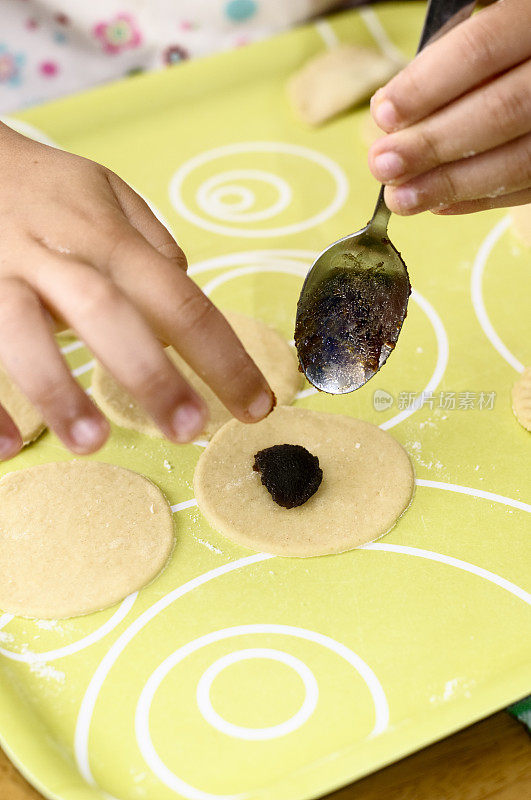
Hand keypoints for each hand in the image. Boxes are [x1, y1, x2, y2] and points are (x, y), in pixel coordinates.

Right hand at [0, 123, 273, 458]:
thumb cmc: (43, 188)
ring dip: (60, 389)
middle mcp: (57, 255)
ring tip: (92, 442)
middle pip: (109, 312)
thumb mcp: (106, 195)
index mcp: (107, 237)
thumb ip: (150, 244)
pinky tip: (6, 445)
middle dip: (152, 375)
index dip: (223, 356)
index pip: (179, 299)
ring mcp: (0, 273)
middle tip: (188, 430)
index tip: (255, 406)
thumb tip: (187, 289)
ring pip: (25, 330)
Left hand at [368, 0, 530, 214]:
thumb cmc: (502, 43)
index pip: (479, 51)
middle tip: (384, 164)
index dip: (425, 87)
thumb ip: (443, 60)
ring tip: (401, 197)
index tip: (383, 114)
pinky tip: (439, 203)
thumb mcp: (479, 22)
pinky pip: (529, 185)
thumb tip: (389, 111)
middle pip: (499, 111)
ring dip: (450, 184)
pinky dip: (480, 198)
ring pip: (518, 159)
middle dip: (431, 144)